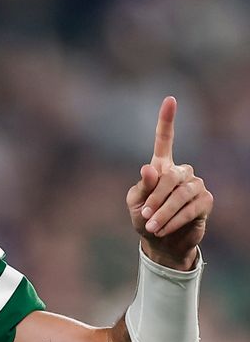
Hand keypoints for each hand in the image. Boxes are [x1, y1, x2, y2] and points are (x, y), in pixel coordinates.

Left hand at [126, 96, 212, 269]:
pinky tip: (164, 229)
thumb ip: (143, 186)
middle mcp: (181, 172)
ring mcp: (195, 185)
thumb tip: (149, 167)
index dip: (167, 120)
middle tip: (143, 215)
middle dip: (154, 198)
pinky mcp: (205, 201)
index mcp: (162, 167)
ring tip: (151, 226)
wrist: (161, 242)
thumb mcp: (135, 202)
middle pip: (169, 177)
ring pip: (179, 195)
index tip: (170, 99)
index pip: (165, 140)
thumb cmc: (144, 218)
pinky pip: (190, 208)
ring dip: (163, 212)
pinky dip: (174, 220)